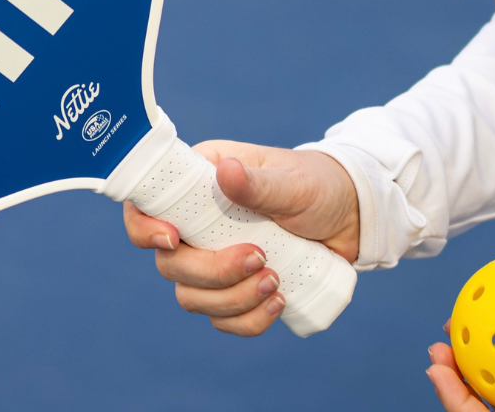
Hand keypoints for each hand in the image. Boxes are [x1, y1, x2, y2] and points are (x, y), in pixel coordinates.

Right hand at [122, 139, 359, 335]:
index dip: (144, 228)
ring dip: (231, 300)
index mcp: (198, 182)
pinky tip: (278, 303)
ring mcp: (215, 258)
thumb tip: (226, 172)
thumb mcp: (291, 181)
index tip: (173, 241)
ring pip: (192, 297)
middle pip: (170, 263)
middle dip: (211, 272)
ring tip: (276, 281)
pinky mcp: (236, 288)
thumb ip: (259, 183)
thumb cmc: (315, 185)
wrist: (350, 218)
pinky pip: (222, 319)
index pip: (146, 205)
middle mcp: (197, 222)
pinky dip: (246, 320)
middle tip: (259, 258)